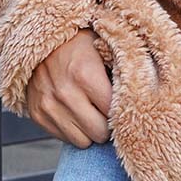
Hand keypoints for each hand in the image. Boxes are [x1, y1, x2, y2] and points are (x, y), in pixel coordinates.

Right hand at [24, 27, 112, 146]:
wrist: (40, 38)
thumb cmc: (78, 41)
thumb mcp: (103, 45)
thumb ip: (121, 68)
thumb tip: (142, 91)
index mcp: (85, 74)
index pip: (113, 112)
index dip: (121, 110)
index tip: (122, 104)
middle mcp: (65, 93)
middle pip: (100, 133)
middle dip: (107, 124)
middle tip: (107, 110)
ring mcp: (49, 106)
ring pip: (83, 141)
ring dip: (90, 130)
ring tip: (91, 111)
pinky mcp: (38, 115)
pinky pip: (65, 139)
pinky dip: (73, 129)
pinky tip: (75, 111)